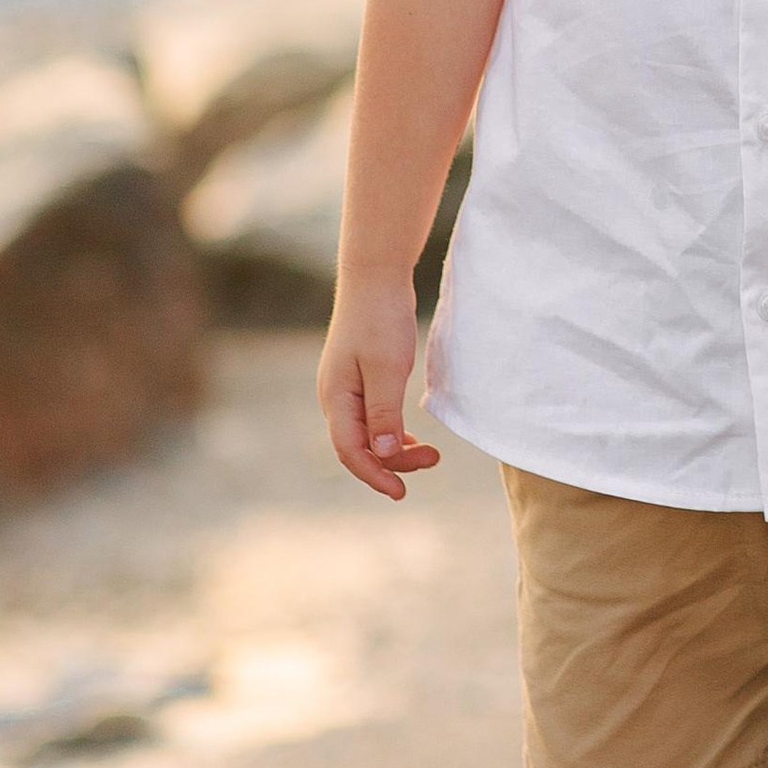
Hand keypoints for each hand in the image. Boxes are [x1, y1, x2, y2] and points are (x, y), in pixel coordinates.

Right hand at [318, 279, 442, 501]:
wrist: (375, 276)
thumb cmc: (380, 318)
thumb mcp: (387, 367)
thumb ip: (384, 412)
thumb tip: (384, 452)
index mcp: (336, 398)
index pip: (351, 452)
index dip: (376, 475)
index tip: (402, 491)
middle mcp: (335, 398)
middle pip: (359, 447)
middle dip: (393, 462)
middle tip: (432, 460)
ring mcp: (345, 388)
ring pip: (366, 434)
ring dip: (395, 448)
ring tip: (429, 454)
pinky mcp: (359, 379)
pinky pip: (371, 418)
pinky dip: (391, 432)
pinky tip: (411, 437)